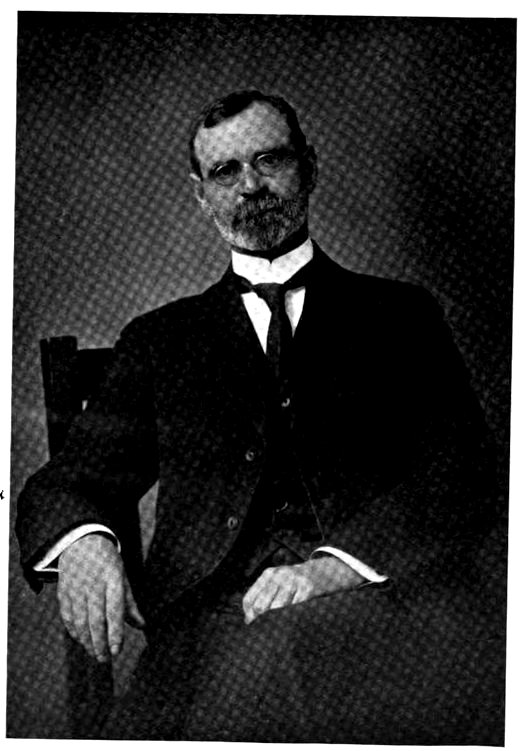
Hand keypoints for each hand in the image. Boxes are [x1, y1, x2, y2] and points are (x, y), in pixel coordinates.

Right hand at [57, 534, 144, 661]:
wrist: (82, 542)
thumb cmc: (108, 562)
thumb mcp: (123, 577)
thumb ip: (130, 603)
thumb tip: (142, 625)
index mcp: (113, 579)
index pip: (115, 611)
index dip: (115, 632)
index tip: (116, 650)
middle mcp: (94, 584)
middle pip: (96, 620)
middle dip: (100, 643)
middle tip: (105, 659)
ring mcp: (76, 588)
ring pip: (80, 621)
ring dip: (87, 641)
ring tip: (94, 653)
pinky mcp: (63, 592)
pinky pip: (67, 617)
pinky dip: (74, 631)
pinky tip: (81, 640)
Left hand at [242, 556, 364, 624]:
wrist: (325, 571)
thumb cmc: (296, 582)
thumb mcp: (279, 581)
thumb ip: (264, 596)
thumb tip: (248, 619)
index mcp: (269, 574)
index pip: (250, 598)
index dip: (249, 615)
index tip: (252, 625)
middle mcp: (279, 575)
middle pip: (262, 605)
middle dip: (261, 621)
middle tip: (264, 633)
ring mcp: (294, 581)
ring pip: (278, 608)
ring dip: (276, 622)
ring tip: (276, 632)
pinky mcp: (307, 588)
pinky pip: (295, 608)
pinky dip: (291, 619)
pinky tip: (291, 624)